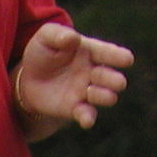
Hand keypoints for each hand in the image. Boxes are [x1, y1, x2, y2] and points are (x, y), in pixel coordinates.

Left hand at [15, 21, 133, 131]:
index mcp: (91, 51)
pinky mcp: (76, 109)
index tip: (128, 59)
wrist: (28, 78)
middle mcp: (94, 72)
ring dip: (104, 96)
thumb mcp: (46, 37)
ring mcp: (87, 91)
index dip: (118, 56)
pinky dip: (88, 117)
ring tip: (91, 91)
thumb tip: (73, 38)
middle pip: (112, 77)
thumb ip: (58, 35)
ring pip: (106, 96)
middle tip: (117, 82)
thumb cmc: (43, 52)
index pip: (108, 52)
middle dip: (115, 80)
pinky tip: (86, 120)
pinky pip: (87, 114)